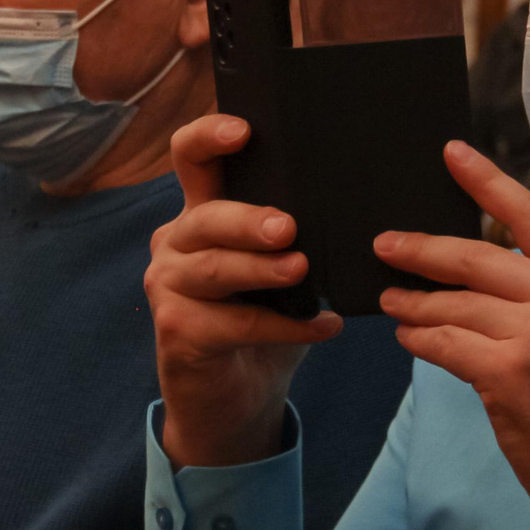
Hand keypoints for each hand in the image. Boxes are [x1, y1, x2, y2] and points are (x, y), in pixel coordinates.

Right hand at [146, 114, 342, 468]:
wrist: (233, 398)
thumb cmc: (261, 322)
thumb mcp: (280, 271)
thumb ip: (296, 237)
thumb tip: (360, 204)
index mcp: (201, 213)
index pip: (192, 158)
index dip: (209, 136)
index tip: (244, 131)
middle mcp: (176, 242)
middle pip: (205, 217)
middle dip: (247, 219)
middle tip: (289, 228)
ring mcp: (169, 287)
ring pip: (213, 269)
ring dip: (261, 270)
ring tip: (301, 270)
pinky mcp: (177, 331)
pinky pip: (232, 323)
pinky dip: (283, 327)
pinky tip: (324, 327)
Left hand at [377, 141, 529, 529]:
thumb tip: (491, 268)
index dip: (487, 181)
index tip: (451, 154)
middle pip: (477, 257)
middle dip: (423, 250)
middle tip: (387, 244)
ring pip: (454, 303)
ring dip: (415, 302)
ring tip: (394, 302)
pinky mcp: (508, 373)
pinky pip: (445, 343)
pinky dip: (421, 340)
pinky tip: (410, 339)